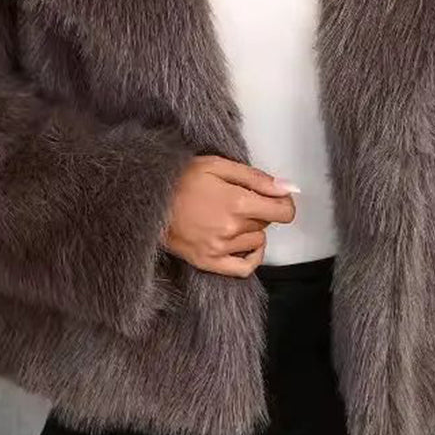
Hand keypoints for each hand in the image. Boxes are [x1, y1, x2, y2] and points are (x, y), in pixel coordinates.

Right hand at [160, 154, 298, 275]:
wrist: (146, 200)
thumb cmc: (179, 179)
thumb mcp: (219, 165)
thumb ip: (257, 178)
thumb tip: (288, 187)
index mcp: (237, 202)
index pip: (283, 211)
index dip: (284, 203)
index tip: (277, 198)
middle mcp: (231, 228)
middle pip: (266, 224)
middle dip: (259, 211)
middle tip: (238, 200)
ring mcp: (220, 248)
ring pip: (256, 241)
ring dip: (251, 230)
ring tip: (229, 216)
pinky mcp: (208, 262)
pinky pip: (244, 268)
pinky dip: (251, 257)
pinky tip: (244, 245)